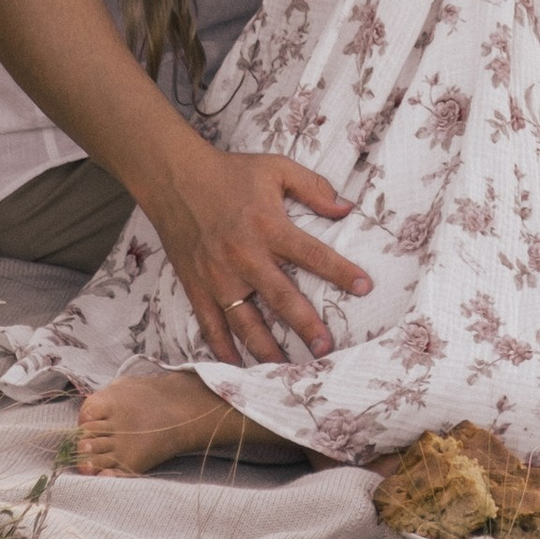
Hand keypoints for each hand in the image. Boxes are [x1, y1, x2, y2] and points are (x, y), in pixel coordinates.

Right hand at [150, 147, 372, 364]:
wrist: (176, 178)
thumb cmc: (230, 172)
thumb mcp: (276, 168)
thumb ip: (313, 187)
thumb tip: (346, 207)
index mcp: (268, 227)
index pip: (312, 254)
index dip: (340, 272)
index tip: (364, 287)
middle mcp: (245, 256)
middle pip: (281, 298)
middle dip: (306, 325)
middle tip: (326, 348)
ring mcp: (218, 276)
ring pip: (245, 321)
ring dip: (266, 348)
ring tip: (285, 370)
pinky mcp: (197, 286)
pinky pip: (210, 324)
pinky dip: (223, 348)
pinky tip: (236, 366)